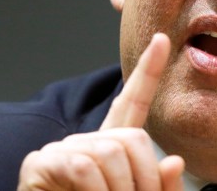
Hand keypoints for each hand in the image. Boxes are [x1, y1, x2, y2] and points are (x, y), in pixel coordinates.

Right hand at [18, 33, 184, 189]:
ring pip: (111, 152)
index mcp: (111, 151)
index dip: (148, 72)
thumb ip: (157, 190)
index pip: (132, 104)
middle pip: (132, 137)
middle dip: (144, 179)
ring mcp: (62, 151)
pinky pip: (83, 166)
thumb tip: (174, 162)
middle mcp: (87, 144)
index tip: (161, 41)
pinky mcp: (41, 164)